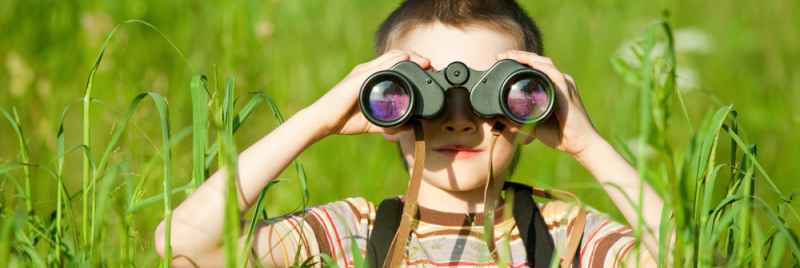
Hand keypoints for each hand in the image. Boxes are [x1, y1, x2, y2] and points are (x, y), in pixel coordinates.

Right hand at [304, 50, 430, 138]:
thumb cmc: (344, 120)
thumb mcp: (374, 122)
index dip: (413, 64)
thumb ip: (389, 124)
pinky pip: (380, 66)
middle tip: (430, 66)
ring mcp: (363, 72)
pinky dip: (395, 62)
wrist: (324, 121)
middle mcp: (368, 71)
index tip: (427, 71)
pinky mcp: (359, 78)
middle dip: (416, 59)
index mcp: (371, 78)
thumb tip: (406, 130)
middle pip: (396, 56)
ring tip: (424, 63)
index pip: (395, 64)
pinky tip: (407, 61)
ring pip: (391, 58)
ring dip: (410, 57)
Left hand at [496, 50, 601, 156]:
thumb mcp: (534, 125)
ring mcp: (565, 84)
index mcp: (554, 87)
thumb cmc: (561, 136)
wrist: (581, 145)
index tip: (501, 60)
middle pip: (539, 61)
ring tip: (509, 56)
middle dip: (519, 56)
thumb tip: (500, 118)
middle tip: (500, 56)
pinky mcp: (567, 91)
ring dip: (526, 58)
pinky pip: (553, 74)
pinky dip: (539, 67)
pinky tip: (527, 64)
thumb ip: (518, 120)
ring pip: (544, 63)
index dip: (519, 61)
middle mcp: (561, 82)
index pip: (536, 68)